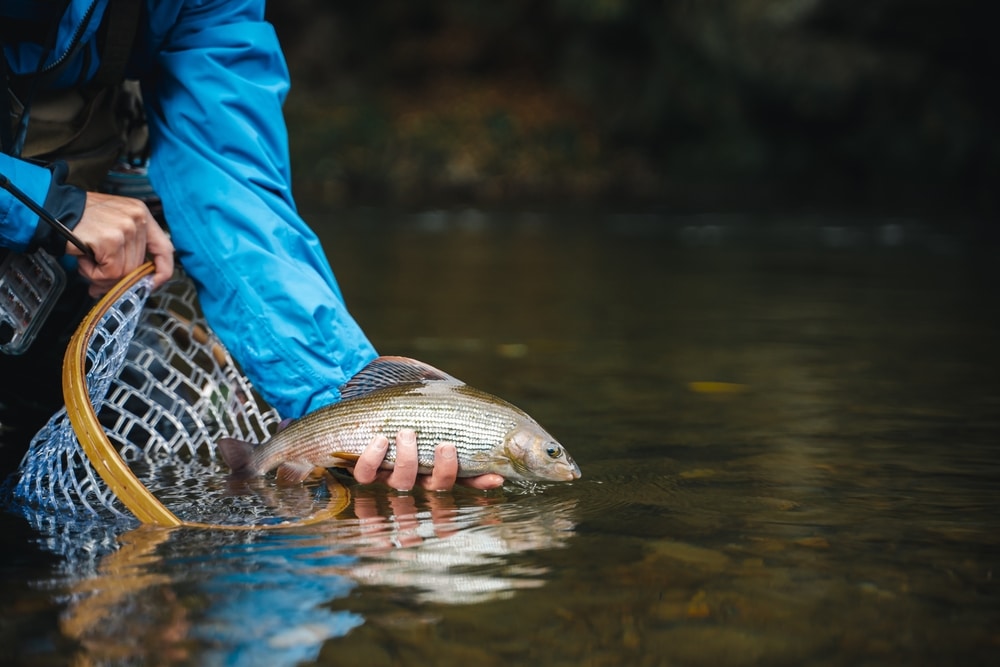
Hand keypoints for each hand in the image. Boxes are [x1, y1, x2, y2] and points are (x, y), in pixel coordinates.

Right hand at [69, 192, 174, 296]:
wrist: (50, 208)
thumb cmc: (79, 219)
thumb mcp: (112, 226)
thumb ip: (128, 250)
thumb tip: (138, 284)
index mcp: (141, 214)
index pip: (165, 248)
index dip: (162, 270)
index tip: (153, 283)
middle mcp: (137, 219)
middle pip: (138, 266)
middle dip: (117, 277)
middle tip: (97, 272)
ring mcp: (125, 229)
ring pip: (124, 272)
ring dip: (101, 274)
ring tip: (87, 258)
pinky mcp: (110, 240)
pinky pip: (109, 273)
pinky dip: (92, 273)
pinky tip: (83, 258)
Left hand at [351, 429, 504, 491]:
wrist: (358, 419)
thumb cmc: (400, 415)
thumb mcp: (427, 414)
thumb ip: (446, 414)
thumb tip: (475, 404)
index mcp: (435, 468)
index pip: (465, 479)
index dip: (480, 483)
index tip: (496, 476)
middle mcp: (416, 479)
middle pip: (436, 487)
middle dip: (444, 469)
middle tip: (445, 445)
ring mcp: (389, 479)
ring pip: (402, 482)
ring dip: (407, 459)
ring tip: (407, 433)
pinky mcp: (365, 473)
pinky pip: (367, 475)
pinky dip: (372, 458)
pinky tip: (380, 439)